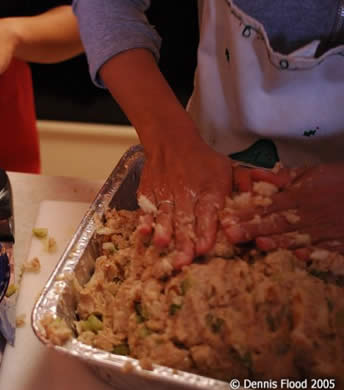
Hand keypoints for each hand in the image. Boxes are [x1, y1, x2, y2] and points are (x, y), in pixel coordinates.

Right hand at [137, 134, 232, 268]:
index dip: (205, 231)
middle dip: (184, 241)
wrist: (170, 140)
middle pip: (185, 219)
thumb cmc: (202, 160)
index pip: (207, 212)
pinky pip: (146, 208)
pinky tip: (144, 231)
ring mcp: (165, 192)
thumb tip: (256, 200)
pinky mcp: (148, 192)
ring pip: (165, 215)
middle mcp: (186, 192)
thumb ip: (243, 184)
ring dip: (163, 231)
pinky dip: (145, 219)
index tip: (204, 248)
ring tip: (162, 245)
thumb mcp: (228, 168)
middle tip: (183, 260)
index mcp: (209, 189)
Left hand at [222, 164, 343, 257]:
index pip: (267, 205)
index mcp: (298, 196)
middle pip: (276, 222)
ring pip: (296, 237)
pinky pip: (322, 250)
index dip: (246, 212)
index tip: (226, 217)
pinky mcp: (336, 245)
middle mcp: (307, 214)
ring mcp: (322, 231)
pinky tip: (296, 258)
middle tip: (231, 234)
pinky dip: (310, 253)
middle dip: (253, 229)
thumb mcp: (310, 174)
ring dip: (276, 242)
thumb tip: (253, 173)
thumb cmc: (338, 181)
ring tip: (257, 244)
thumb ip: (282, 177)